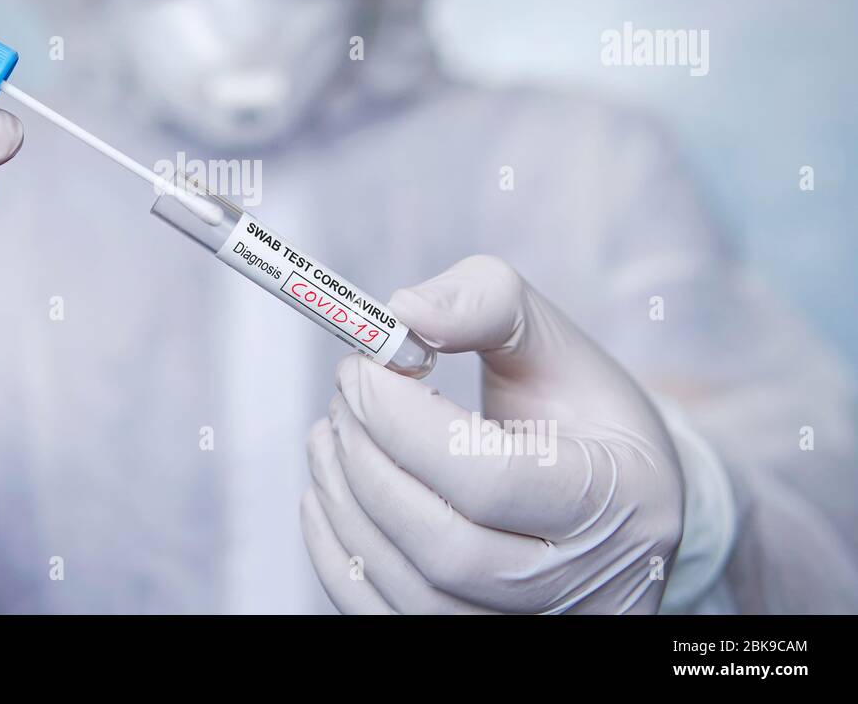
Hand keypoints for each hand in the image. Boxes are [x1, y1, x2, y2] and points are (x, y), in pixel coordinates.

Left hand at [301, 254, 683, 612]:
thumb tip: (403, 312)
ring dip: (346, 506)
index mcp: (618, 498)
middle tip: (342, 397)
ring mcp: (534, 624)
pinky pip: (390, 620)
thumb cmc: (575, 410)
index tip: (362, 368)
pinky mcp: (480, 640)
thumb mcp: (550, 340)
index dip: (405, 424)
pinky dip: (341, 560)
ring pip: (413, 593)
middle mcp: (584, 583)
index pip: (491, 479)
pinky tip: (325, 495)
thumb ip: (485, 304)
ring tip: (329, 435)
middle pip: (446, 548)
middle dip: (369, 462)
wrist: (611, 493)